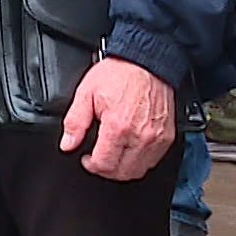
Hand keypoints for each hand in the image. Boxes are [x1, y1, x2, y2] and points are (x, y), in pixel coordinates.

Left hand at [60, 56, 176, 180]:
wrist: (146, 62)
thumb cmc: (119, 74)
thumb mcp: (86, 93)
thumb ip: (75, 122)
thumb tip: (67, 144)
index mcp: (118, 127)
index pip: (105, 164)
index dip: (91, 166)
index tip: (86, 159)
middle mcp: (141, 136)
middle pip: (123, 173)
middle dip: (106, 170)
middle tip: (98, 159)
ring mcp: (157, 138)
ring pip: (140, 170)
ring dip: (124, 168)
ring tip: (113, 154)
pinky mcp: (168, 136)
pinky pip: (154, 160)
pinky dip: (140, 161)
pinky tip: (129, 149)